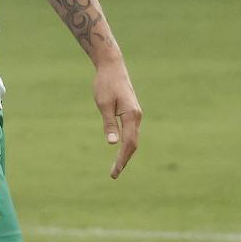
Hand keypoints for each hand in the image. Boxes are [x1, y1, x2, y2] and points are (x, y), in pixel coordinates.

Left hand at [93, 60, 141, 178]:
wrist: (112, 67)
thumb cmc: (105, 84)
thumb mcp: (103, 104)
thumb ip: (109, 123)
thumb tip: (113, 143)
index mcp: (131, 115)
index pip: (129, 143)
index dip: (122, 159)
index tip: (115, 172)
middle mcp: (136, 116)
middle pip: (133, 144)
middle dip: (124, 160)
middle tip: (114, 174)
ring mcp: (135, 115)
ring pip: (133, 139)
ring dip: (126, 154)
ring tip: (116, 167)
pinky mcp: (131, 112)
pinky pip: (131, 132)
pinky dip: (127, 144)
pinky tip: (120, 150)